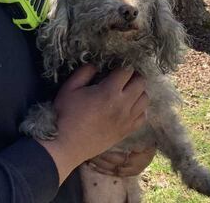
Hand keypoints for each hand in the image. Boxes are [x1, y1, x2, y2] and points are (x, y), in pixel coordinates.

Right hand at [36, 65, 148, 183]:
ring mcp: (127, 119)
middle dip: (133, 76)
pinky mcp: (127, 131)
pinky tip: (129, 108)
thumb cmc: (65, 115)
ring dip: (138, 92)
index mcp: (108, 91)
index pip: (127, 71)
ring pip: (145, 99)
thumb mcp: (69, 88)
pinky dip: (139, 109)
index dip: (122, 66)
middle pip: (141, 83)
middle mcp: (122, 104)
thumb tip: (96, 65)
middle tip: (123, 78)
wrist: (66, 144)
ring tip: (127, 92)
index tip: (115, 68)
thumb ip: (84, 72)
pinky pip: (143, 116)